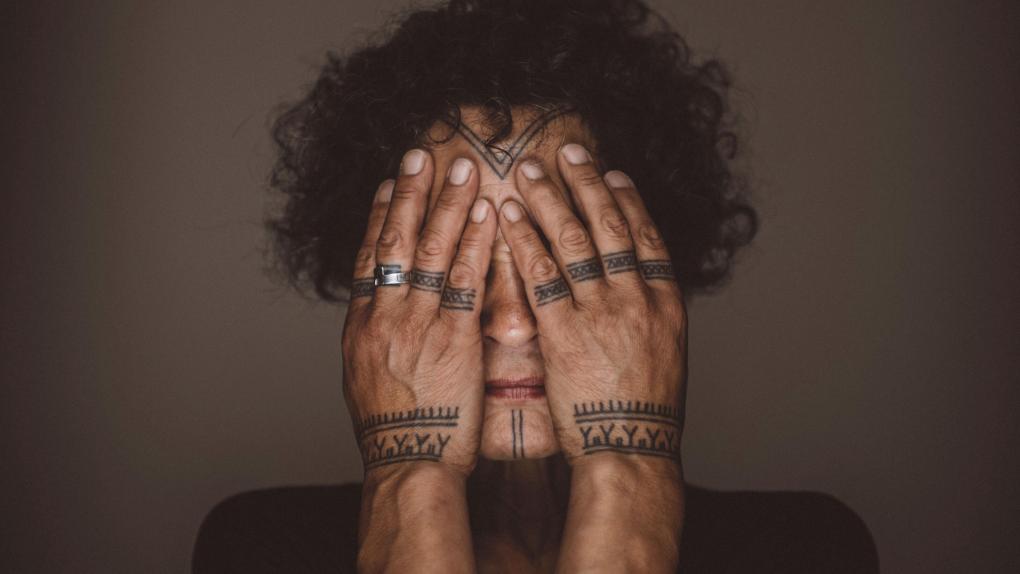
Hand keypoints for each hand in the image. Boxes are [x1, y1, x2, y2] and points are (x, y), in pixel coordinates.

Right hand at [341, 149, 496, 478]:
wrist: (408, 463)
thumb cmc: (393, 430)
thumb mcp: (366, 377)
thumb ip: (376, 337)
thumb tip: (383, 313)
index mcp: (361, 324)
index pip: (368, 256)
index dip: (380, 215)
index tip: (390, 183)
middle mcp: (385, 315)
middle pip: (396, 241)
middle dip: (411, 193)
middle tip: (422, 153)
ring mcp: (418, 324)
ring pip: (432, 251)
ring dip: (447, 205)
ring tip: (461, 168)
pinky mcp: (455, 338)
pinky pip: (468, 280)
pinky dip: (477, 243)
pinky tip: (488, 214)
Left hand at [497, 143, 687, 465]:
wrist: (630, 449)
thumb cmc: (644, 411)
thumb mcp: (663, 354)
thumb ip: (648, 315)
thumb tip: (634, 289)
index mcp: (666, 303)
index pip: (649, 237)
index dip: (630, 201)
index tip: (614, 173)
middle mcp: (637, 297)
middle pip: (611, 226)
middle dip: (588, 184)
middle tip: (570, 151)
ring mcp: (602, 311)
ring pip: (574, 239)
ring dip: (550, 198)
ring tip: (530, 168)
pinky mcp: (564, 330)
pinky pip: (540, 272)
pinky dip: (523, 238)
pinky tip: (507, 213)